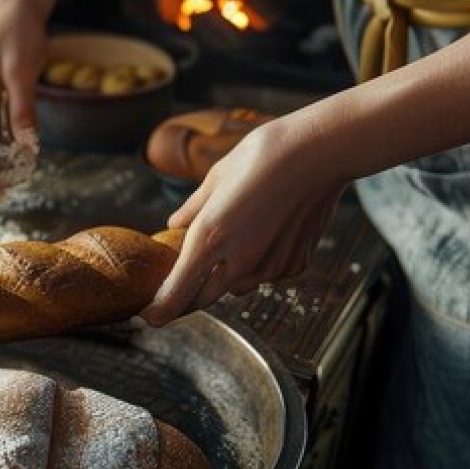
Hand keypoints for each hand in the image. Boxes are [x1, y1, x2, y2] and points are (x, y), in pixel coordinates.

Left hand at [141, 121, 345, 325]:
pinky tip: (268, 232)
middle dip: (190, 296)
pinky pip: (268, 275)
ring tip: (234, 240)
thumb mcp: (216, 177)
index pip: (177, 291)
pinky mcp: (295, 264)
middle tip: (181, 284)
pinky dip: (261, 264)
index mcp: (209, 238)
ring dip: (227, 276)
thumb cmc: (263, 155)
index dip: (160, 310)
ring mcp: (270, 267)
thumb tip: (174, 225)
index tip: (149, 317)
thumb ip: (192, 209)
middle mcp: (239, 260)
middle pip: (204, 298)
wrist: (320, 151)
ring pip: (238, 287)